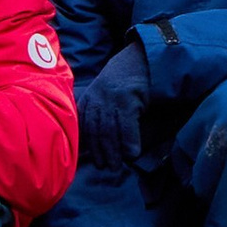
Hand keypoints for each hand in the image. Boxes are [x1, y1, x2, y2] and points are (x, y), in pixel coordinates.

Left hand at [76, 44, 150, 170]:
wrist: (142, 58)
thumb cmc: (124, 79)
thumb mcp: (105, 92)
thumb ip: (99, 111)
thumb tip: (96, 138)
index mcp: (90, 96)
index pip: (83, 124)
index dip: (85, 142)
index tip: (86, 157)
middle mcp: (97, 97)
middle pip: (95, 129)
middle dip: (98, 150)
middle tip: (104, 167)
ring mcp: (112, 97)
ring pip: (109, 130)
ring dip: (113, 150)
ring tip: (116, 165)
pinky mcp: (128, 97)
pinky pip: (127, 124)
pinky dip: (129, 141)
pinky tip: (132, 153)